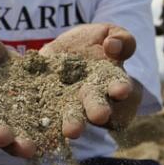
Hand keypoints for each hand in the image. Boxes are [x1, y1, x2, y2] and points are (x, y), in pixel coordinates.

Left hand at [39, 23, 141, 137]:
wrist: (64, 48)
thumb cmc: (95, 42)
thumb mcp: (110, 33)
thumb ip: (121, 39)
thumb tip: (112, 46)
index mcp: (115, 82)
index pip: (122, 88)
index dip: (121, 89)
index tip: (120, 90)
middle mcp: (95, 99)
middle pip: (99, 108)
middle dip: (98, 111)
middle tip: (99, 115)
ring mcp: (72, 105)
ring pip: (75, 117)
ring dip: (74, 123)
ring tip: (71, 131)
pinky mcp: (49, 105)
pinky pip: (48, 113)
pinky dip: (46, 119)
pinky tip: (41, 121)